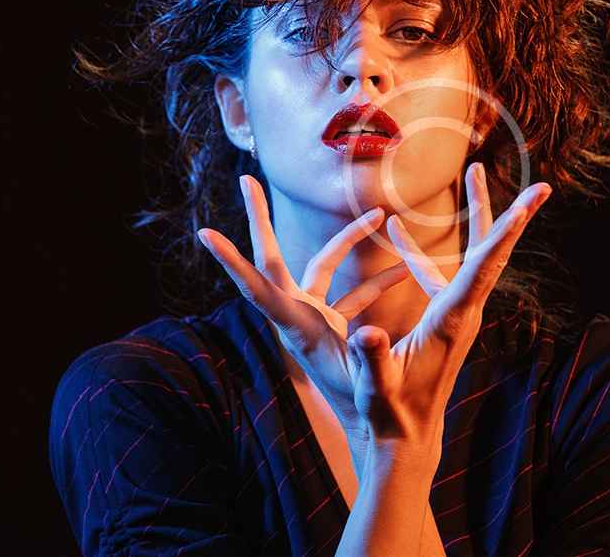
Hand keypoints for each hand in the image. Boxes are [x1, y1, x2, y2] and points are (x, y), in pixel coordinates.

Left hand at [197, 175, 412, 434]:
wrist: (376, 430)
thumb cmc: (370, 409)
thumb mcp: (369, 382)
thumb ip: (370, 357)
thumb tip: (376, 336)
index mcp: (298, 329)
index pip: (258, 289)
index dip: (231, 262)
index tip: (203, 234)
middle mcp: (297, 316)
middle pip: (272, 259)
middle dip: (260, 220)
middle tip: (246, 180)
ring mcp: (313, 317)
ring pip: (322, 264)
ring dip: (350, 240)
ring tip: (382, 215)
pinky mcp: (331, 322)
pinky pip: (349, 289)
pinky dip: (377, 279)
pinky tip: (406, 269)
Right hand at [344, 162, 551, 454]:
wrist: (406, 433)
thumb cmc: (390, 410)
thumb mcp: (376, 384)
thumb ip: (372, 357)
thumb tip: (365, 334)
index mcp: (452, 320)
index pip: (483, 269)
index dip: (504, 234)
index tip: (529, 204)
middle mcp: (464, 312)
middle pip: (492, 254)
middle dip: (511, 216)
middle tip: (539, 185)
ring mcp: (458, 313)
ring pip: (475, 256)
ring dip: (477, 216)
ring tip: (476, 174)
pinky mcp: (445, 317)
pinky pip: (442, 272)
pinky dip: (421, 250)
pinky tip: (395, 233)